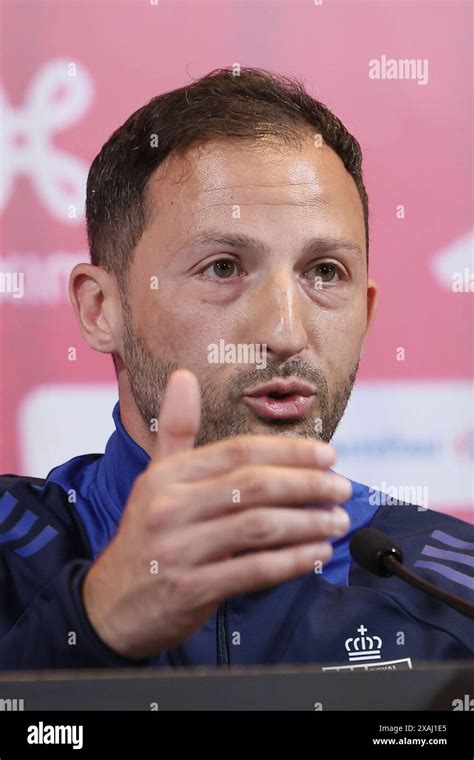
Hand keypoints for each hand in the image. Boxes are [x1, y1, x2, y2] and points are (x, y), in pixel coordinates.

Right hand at [82, 369, 351, 658]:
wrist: (111, 605)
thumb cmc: (145, 535)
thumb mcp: (154, 480)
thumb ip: (175, 431)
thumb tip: (183, 376)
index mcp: (167, 476)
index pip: (238, 452)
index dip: (289, 451)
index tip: (327, 455)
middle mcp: (170, 508)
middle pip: (253, 486)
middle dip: (307, 484)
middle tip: (342, 488)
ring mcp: (179, 550)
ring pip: (258, 527)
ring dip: (308, 523)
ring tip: (339, 520)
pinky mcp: (191, 589)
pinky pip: (253, 571)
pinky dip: (292, 562)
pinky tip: (317, 554)